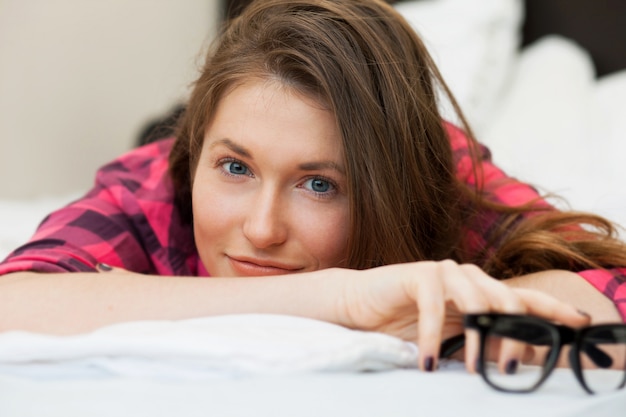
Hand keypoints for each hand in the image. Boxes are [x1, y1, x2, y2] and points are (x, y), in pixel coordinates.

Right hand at [334, 260, 590, 371]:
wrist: (359, 306)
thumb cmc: (404, 323)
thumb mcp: (450, 338)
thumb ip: (480, 342)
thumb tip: (514, 361)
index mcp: (480, 291)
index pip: (524, 297)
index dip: (553, 308)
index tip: (580, 322)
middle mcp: (469, 277)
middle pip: (508, 301)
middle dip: (517, 337)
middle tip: (513, 371)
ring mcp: (445, 272)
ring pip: (478, 302)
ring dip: (480, 341)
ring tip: (476, 370)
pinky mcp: (419, 274)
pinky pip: (434, 307)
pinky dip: (432, 338)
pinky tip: (428, 362)